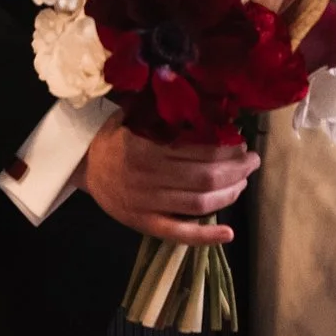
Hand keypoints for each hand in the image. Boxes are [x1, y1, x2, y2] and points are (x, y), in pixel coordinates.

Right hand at [79, 114, 257, 245]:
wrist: (83, 167)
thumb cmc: (113, 137)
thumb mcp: (131, 116)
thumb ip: (160, 111)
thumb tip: (199, 100)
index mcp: (147, 148)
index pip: (197, 150)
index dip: (225, 147)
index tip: (240, 141)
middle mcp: (150, 177)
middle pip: (205, 177)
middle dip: (236, 168)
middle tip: (251, 160)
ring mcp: (148, 204)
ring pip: (199, 203)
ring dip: (229, 193)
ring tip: (243, 182)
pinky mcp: (146, 224)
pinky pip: (179, 233)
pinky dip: (205, 236)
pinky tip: (228, 233)